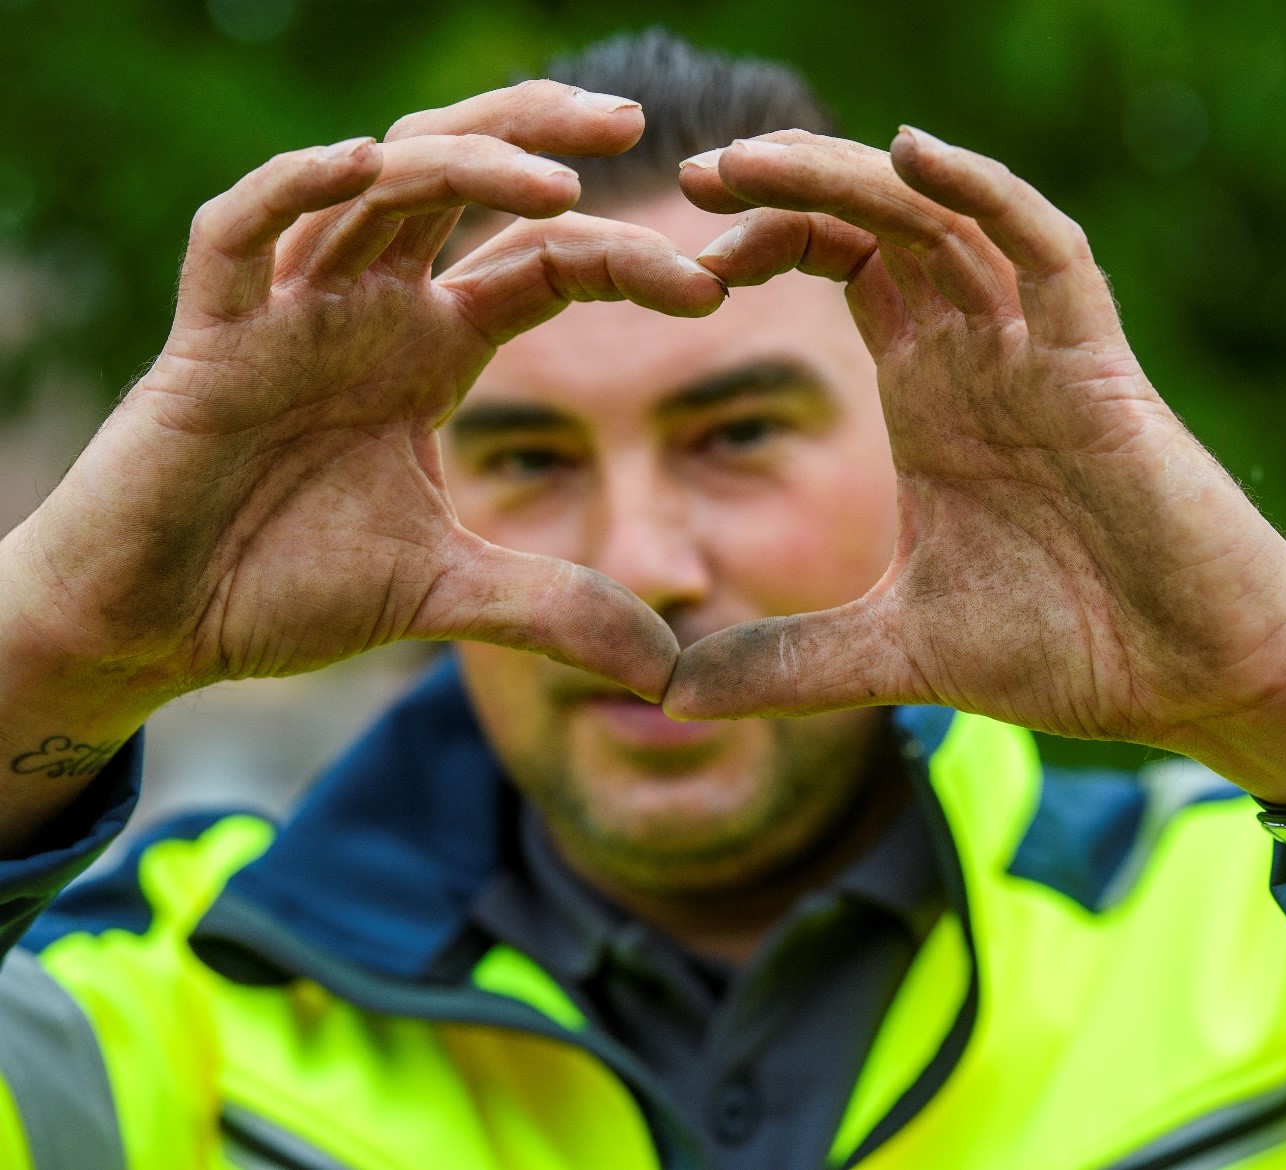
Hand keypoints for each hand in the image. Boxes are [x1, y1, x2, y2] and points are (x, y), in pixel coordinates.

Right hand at [0, 82, 724, 722]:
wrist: (156, 626)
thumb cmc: (283, 585)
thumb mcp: (448, 593)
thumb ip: (552, 611)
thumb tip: (667, 671)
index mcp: (432, 348)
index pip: (545, 264)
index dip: (625, 260)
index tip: (711, 287)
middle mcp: (369, 307)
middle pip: (462, 178)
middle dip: (542, 135)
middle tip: (634, 122)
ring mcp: (290, 310)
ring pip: (374, 185)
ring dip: (460, 162)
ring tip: (555, 176)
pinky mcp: (209, 337)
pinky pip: (242, 232)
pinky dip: (297, 189)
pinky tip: (367, 164)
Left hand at [662, 129, 1285, 803]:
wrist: (1196, 679)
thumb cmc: (1073, 648)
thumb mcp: (897, 653)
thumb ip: (791, 663)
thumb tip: (673, 697)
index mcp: (931, 395)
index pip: (841, 268)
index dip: (765, 242)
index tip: (676, 266)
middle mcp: (980, 354)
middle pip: (879, 222)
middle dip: (789, 186)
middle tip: (697, 177)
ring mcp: (1041, 352)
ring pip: (945, 219)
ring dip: (853, 178)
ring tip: (758, 159)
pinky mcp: (1100, 369)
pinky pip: (1045, 252)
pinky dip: (985, 197)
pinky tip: (912, 156)